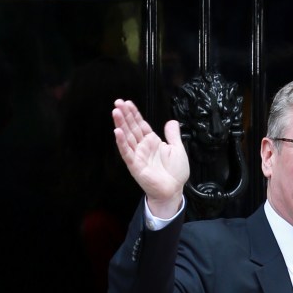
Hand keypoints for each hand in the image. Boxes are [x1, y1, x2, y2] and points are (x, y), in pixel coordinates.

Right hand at [112, 99, 189, 216]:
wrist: (173, 190)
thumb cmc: (175, 173)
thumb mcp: (177, 149)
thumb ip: (173, 135)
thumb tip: (171, 121)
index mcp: (152, 142)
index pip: (140, 124)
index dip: (134, 113)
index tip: (127, 103)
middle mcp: (143, 147)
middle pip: (132, 128)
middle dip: (125, 115)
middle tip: (118, 102)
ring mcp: (138, 155)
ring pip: (127, 137)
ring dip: (120, 124)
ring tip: (115, 112)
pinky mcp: (135, 166)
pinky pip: (127, 152)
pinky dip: (122, 143)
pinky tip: (117, 132)